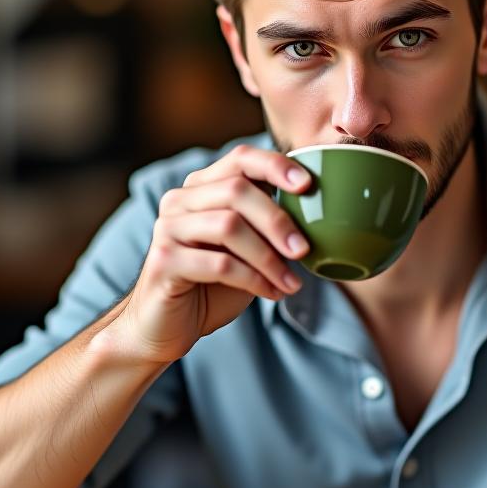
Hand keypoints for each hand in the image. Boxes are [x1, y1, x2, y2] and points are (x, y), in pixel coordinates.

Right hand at [106, 144, 310, 364]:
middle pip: (237, 190)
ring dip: (269, 257)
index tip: (308, 184)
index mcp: (202, 188)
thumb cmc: (214, 286)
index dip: (275, 165)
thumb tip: (322, 212)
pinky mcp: (163, 261)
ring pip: (229, 226)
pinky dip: (253, 279)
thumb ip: (270, 225)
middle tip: (304, 250)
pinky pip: (219, 263)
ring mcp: (168, 228)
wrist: (166, 328)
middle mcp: (180, 200)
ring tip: (292, 282)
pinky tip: (272, 293)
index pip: (240, 159)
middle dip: (278, 221)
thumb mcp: (249, 250)